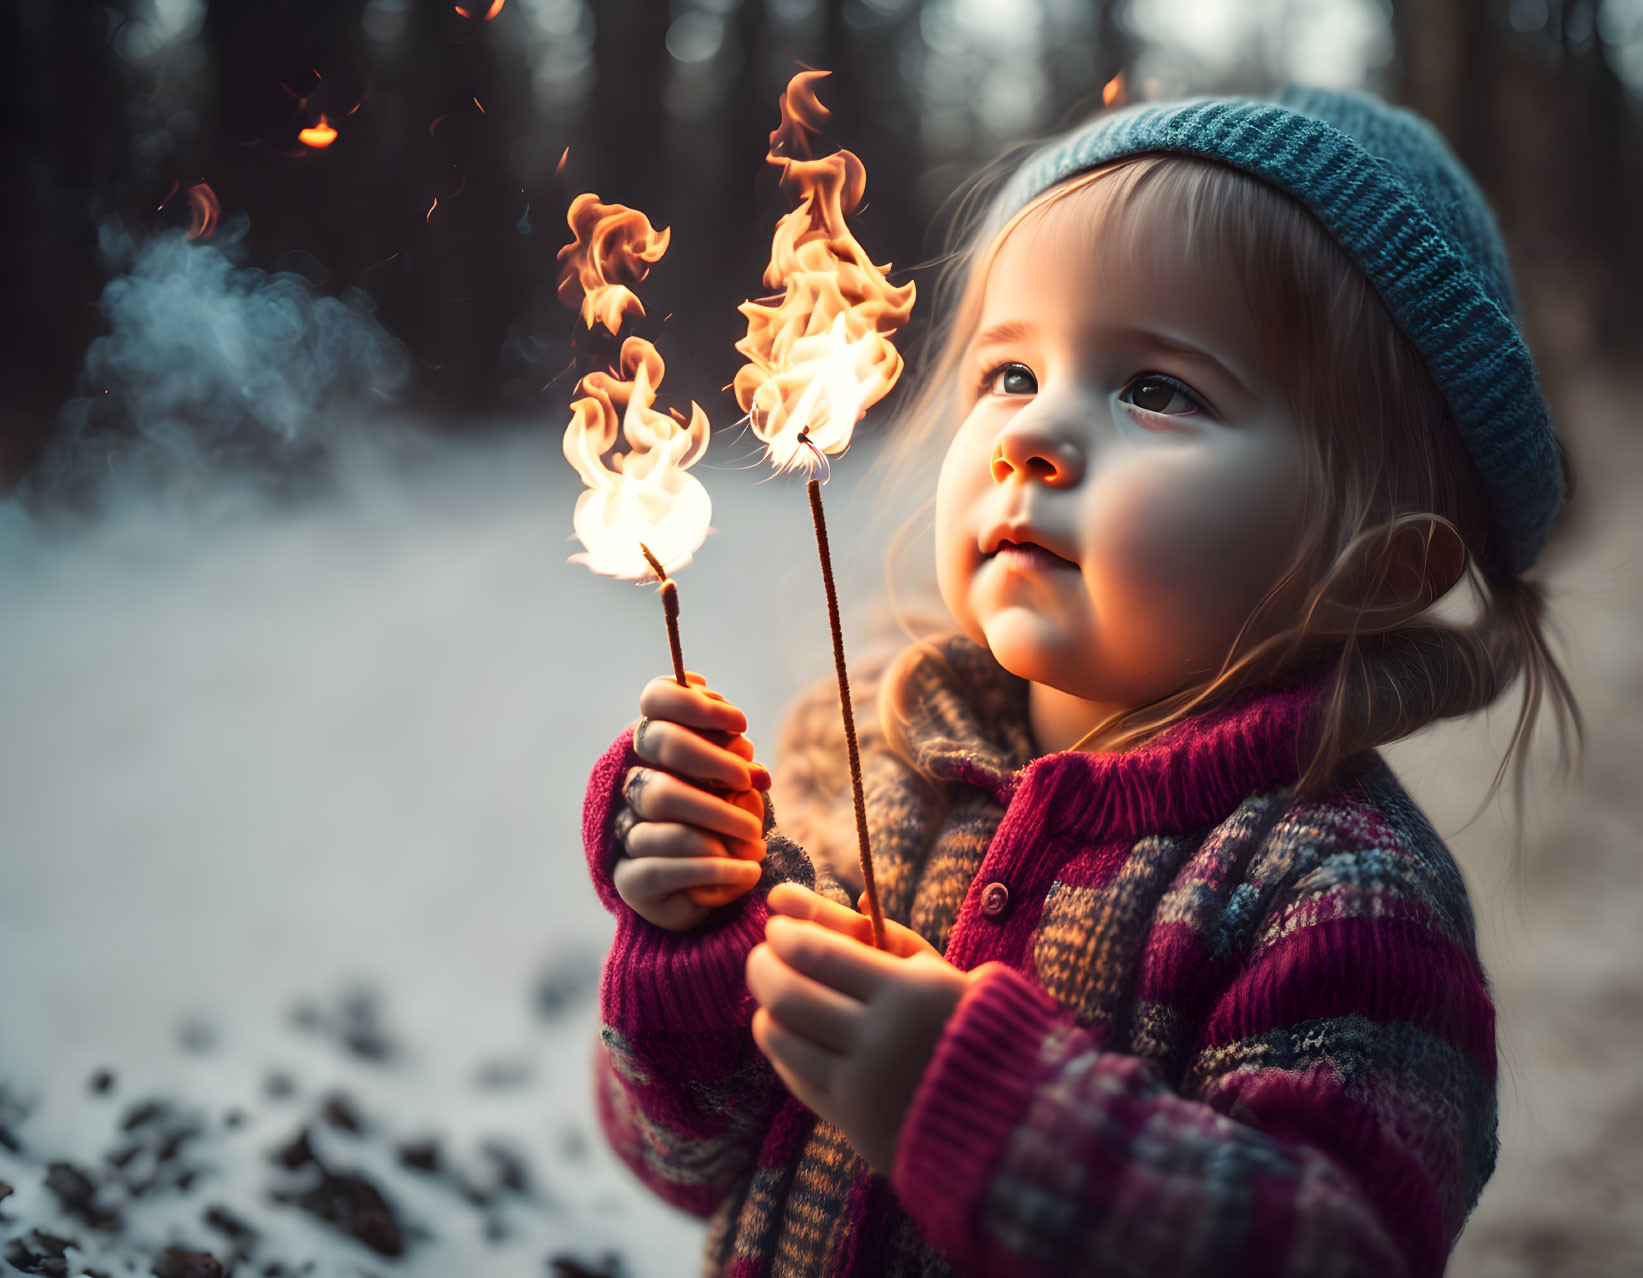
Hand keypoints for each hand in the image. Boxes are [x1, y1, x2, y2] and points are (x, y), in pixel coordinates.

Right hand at [612, 673, 772, 930]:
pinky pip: (667, 864)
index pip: (656, 698)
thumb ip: (734, 756)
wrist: (714, 897)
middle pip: (659, 741)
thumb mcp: (740, 787)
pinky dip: (716, 868)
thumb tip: (730, 733)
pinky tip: (748, 873)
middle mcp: (633, 780)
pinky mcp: (629, 878)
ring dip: (720, 817)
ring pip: (663, 800)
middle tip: (748, 782)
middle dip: (713, 757)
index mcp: (658, 747)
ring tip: (756, 840)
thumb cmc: (730, 826)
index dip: (695, 703)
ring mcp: (625, 827)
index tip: (739, 723)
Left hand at [745, 883, 972, 1173]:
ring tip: (775, 992)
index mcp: (906, 991)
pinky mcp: (850, 1119)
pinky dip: (781, 1046)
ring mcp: (862, 1085)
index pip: (816, 952)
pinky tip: (792, 1029)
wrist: (999, 1102)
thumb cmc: (956, 1015)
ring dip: (765, 1007)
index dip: (783, 934)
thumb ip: (868, 931)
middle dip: (761, 965)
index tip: (776, 924)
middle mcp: (880, 1039)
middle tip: (762, 953)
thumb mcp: (929, 966)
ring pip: (781, 1038)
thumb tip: (795, 901)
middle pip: (787, 995)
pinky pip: (793, 1075)